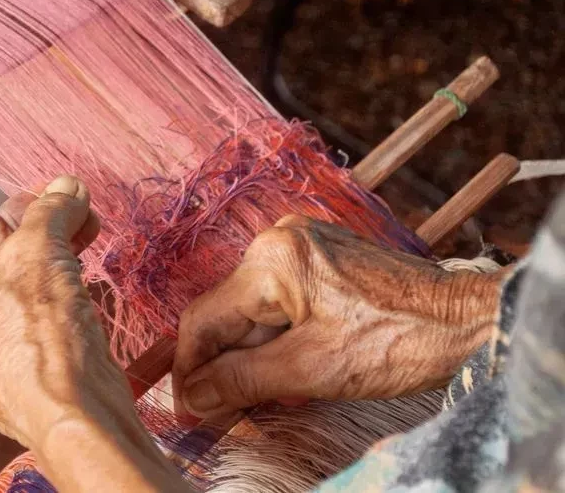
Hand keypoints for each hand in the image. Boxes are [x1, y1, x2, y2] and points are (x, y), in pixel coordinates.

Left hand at [0, 175, 120, 447]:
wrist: (73, 410)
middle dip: (39, 246)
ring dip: (46, 276)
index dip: (22, 219)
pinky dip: (44, 318)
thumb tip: (67, 184)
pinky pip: (15, 339)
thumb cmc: (41, 324)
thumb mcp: (43, 247)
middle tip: (78, 228)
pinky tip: (76, 305)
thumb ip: (51, 208)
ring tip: (82, 261)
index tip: (60, 207)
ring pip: (6, 304)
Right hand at [172, 215, 502, 418]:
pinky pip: (278, 300)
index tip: (185, 409)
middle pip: (228, 313)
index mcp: (271, 260)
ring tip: (257, 397)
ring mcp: (301, 244)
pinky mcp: (320, 257)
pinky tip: (285, 368)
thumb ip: (241, 380)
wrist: (469, 321)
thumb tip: (191, 396)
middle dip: (222, 365)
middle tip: (220, 413)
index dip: (188, 369)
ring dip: (249, 354)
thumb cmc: (399, 342)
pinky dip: (274, 337)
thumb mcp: (312, 370)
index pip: (203, 319)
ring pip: (253, 309)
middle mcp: (279, 240)